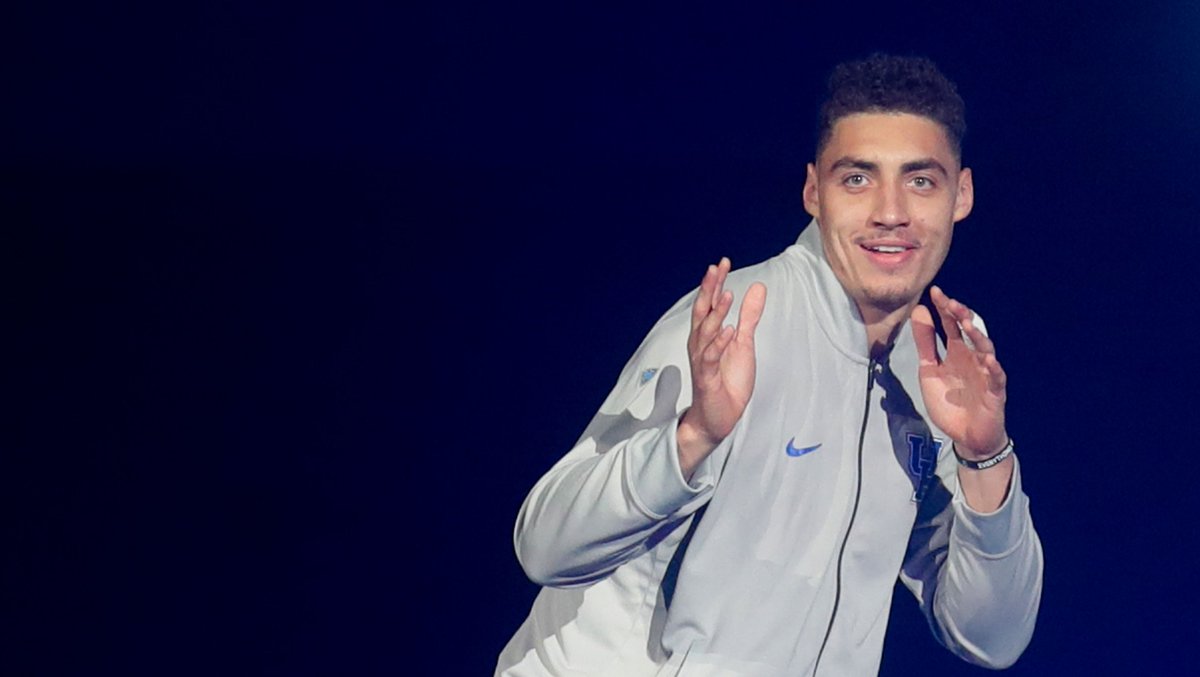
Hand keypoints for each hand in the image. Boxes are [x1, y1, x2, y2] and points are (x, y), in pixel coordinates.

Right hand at [677, 258, 765, 475]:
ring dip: (716, 314)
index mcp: (708, 335)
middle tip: (716, 268)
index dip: (714, 283)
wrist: (717, 418)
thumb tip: (757, 287)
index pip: (709, 303)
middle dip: (709, 290)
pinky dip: (719, 345)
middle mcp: (700, 344)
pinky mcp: (707, 379)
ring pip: (706, 333)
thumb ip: (749, 316)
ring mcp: (702, 361)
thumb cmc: (727, 380)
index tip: (722, 263)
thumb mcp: (744, 343)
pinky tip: (729, 332)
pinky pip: (710, 359)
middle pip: (702, 312)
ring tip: (727, 295)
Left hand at [910, 286, 1007, 459]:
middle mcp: (972, 358)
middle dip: (963, 317)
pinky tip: (988, 358)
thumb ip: (925, 343)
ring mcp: (985, 374)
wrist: (966, 436)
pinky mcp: (995, 392)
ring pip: (985, 349)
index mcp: (956, 352)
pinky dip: (993, 368)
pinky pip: (997, 377)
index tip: (935, 292)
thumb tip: (918, 310)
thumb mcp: (929, 370)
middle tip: (952, 303)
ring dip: (977, 336)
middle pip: (970, 332)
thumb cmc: (950, 402)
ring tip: (967, 324)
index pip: (951, 325)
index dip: (945, 309)